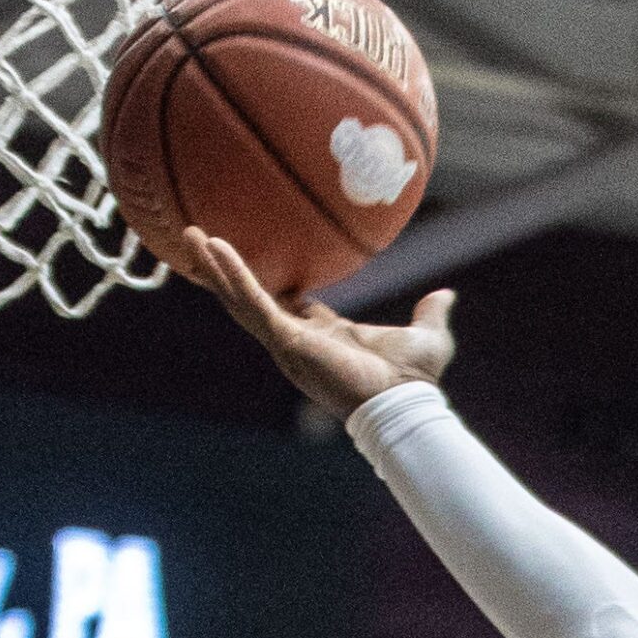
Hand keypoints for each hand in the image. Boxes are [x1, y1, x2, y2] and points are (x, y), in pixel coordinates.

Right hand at [187, 227, 454, 419]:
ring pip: (242, 299)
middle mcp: (300, 339)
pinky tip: (212, 247)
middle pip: (253, 301)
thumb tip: (447, 295)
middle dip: (227, 274)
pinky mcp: (286, 340)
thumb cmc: (414, 380)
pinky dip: (232, 274)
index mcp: (325, 336)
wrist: (404, 403)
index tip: (259, 265)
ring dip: (216, 268)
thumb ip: (431, 314)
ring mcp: (288, 341)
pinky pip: (252, 301)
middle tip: (202, 244)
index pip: (290, 307)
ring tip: (190, 235)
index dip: (273, 287)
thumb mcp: (427, 337)